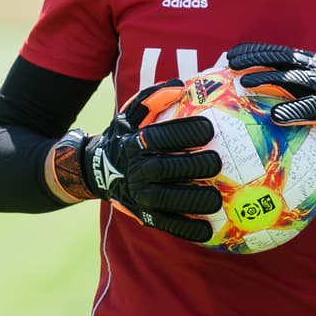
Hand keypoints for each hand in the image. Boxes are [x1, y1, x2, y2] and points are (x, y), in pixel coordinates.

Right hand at [81, 80, 222, 241]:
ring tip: (217, 198)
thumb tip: (181, 86)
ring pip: (166, 200)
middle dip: (192, 166)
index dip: (184, 132)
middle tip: (217, 162)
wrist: (98, 169)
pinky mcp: (144, 215)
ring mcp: (138, 195)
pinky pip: (167, 224)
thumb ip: (154, 98)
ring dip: (192, 200)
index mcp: (133, 143)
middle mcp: (134, 170)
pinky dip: (187, 228)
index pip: (159, 136)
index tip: (209, 128)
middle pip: (164, 169)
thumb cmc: (126, 136)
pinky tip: (208, 229)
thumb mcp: (132, 114)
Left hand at [227, 42, 315, 178]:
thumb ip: (285, 90)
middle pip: (283, 60)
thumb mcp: (309, 93)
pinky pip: (311, 109)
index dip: (255, 51)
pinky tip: (275, 116)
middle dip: (257, 58)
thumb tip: (247, 95)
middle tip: (232, 64)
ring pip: (295, 79)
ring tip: (246, 84)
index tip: (231, 55)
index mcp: (310, 65)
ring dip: (270, 79)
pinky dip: (293, 111)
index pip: (278, 53)